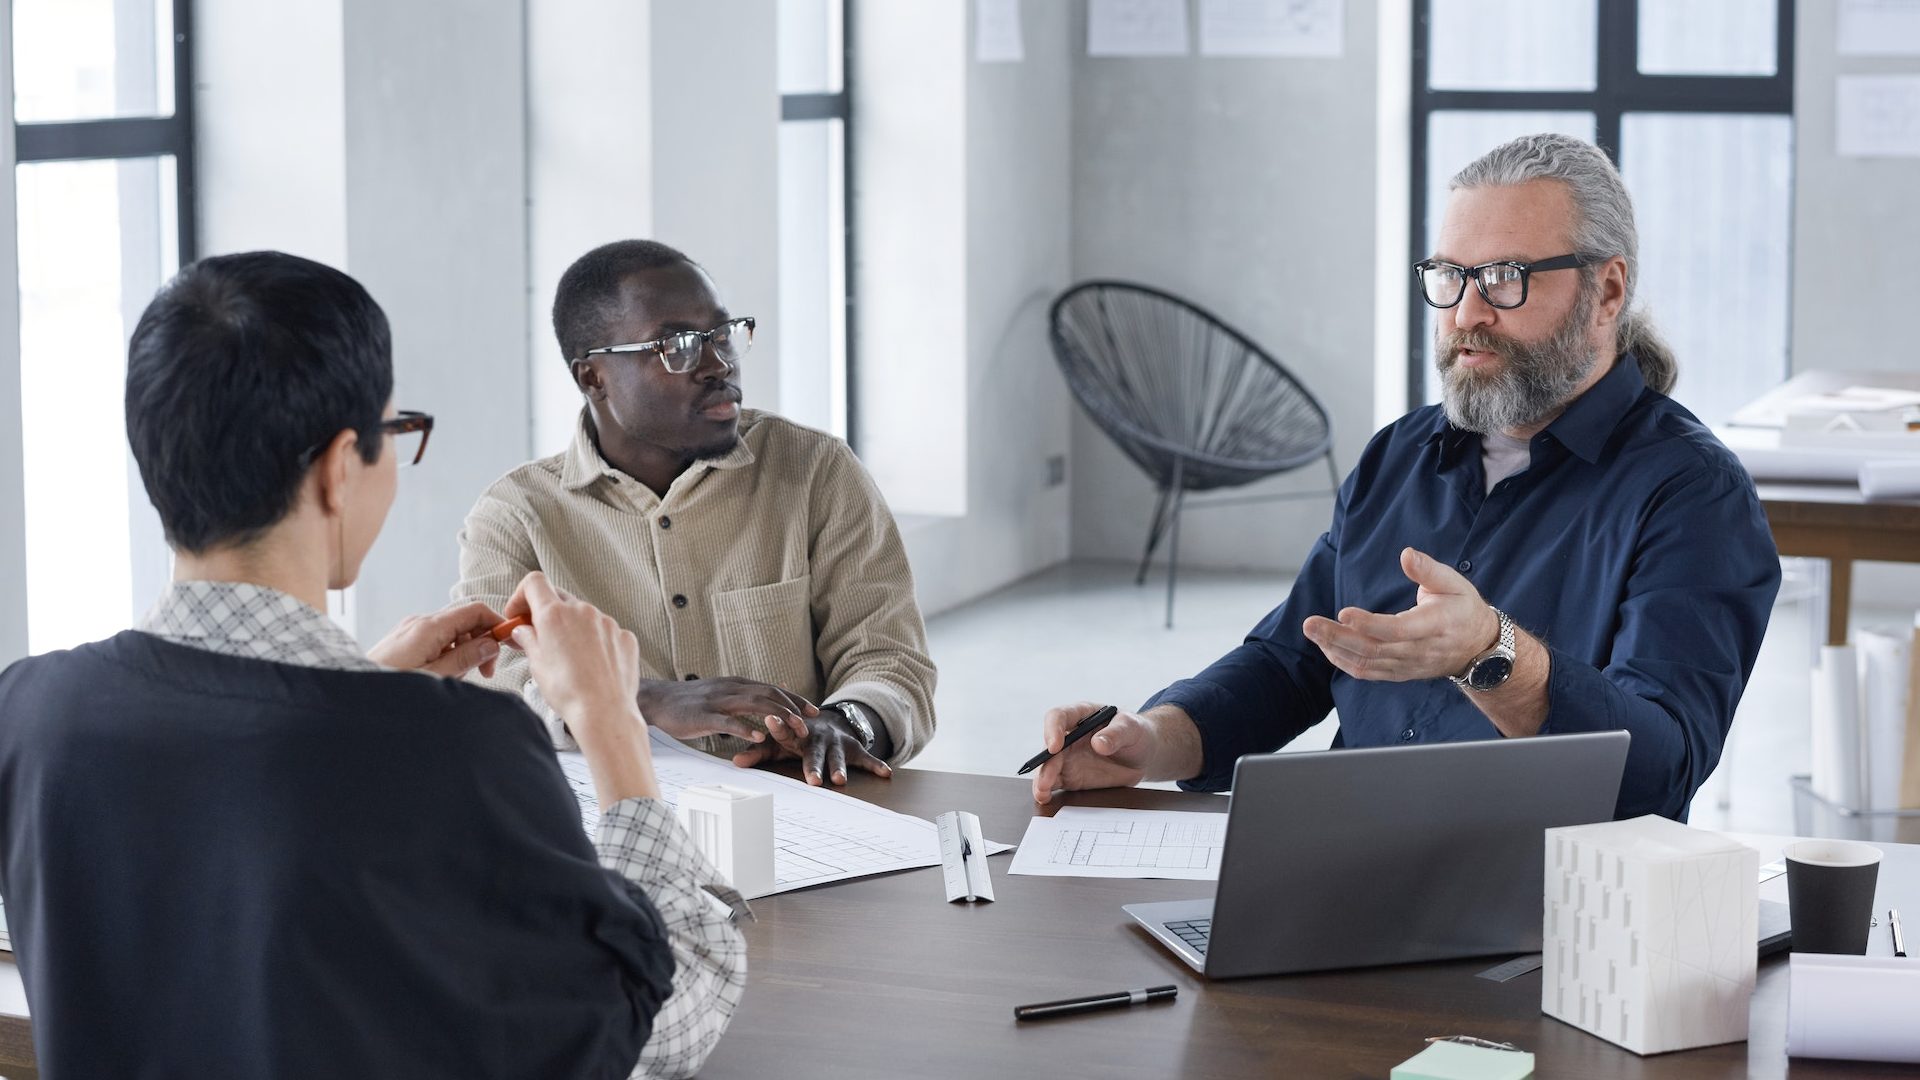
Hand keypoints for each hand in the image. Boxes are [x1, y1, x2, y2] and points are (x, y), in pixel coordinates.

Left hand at [367, 600, 504, 677]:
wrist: (356, 693)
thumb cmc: (391, 687)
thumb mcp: (436, 677)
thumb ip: (466, 658)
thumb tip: (491, 643)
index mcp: (430, 627)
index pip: (474, 611)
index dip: (496, 624)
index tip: (507, 644)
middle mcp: (420, 622)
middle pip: (465, 621)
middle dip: (481, 643)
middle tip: (485, 672)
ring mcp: (410, 629)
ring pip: (452, 631)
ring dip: (464, 651)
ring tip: (457, 677)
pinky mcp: (404, 639)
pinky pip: (436, 639)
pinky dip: (448, 653)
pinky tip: (442, 674)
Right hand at [500, 573, 642, 741]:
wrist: (604, 711)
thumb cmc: (568, 691)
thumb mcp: (536, 664)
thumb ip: (528, 639)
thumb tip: (523, 630)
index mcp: (555, 614)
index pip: (534, 582)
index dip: (522, 595)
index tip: (519, 614)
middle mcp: (583, 611)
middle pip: (559, 598)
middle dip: (547, 614)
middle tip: (539, 636)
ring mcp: (607, 622)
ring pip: (584, 616)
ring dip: (573, 628)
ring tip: (569, 657)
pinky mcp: (624, 636)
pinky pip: (606, 631)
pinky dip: (596, 641)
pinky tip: (592, 664)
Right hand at [636, 676, 817, 745]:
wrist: (656, 701)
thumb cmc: (689, 703)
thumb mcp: (720, 695)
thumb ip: (741, 698)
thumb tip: (764, 702)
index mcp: (736, 684)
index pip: (772, 688)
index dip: (794, 698)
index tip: (813, 710)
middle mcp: (730, 688)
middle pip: (769, 694)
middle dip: (793, 707)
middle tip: (811, 722)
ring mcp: (717, 701)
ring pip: (755, 704)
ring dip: (778, 716)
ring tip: (796, 729)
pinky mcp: (703, 716)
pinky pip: (728, 721)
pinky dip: (745, 728)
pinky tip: (760, 737)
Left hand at [731, 710, 890, 785]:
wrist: (826, 721)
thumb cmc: (795, 735)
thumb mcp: (776, 742)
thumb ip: (757, 751)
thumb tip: (735, 762)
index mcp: (795, 733)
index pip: (784, 729)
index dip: (778, 725)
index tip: (770, 720)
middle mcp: (817, 736)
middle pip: (813, 752)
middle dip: (813, 765)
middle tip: (813, 781)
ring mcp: (836, 742)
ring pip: (838, 757)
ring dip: (840, 767)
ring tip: (840, 780)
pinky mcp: (854, 748)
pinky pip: (866, 758)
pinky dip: (876, 765)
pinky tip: (886, 774)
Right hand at [1030, 701, 1155, 804]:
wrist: (1143, 755)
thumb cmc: (1136, 733)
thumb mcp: (1131, 728)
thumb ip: (1116, 733)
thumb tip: (1098, 744)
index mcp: (1081, 715)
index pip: (1059, 717)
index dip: (1053, 730)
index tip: (1055, 746)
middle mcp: (1069, 736)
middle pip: (1049, 746)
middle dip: (1046, 763)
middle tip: (1047, 778)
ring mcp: (1068, 757)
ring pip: (1048, 766)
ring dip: (1042, 779)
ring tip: (1041, 792)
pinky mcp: (1071, 776)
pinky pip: (1055, 782)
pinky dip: (1047, 790)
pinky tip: (1044, 797)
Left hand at [1300, 547, 1499, 681]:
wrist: (1479, 649)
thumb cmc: (1463, 609)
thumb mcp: (1454, 582)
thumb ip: (1428, 569)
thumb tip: (1405, 554)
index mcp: (1435, 626)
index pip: (1397, 630)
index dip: (1369, 624)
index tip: (1343, 612)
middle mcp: (1418, 651)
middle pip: (1373, 649)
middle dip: (1338, 637)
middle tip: (1309, 623)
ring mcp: (1407, 666)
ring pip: (1366, 663)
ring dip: (1335, 648)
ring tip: (1311, 631)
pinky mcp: (1398, 673)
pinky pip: (1367, 672)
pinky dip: (1343, 661)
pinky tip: (1326, 646)